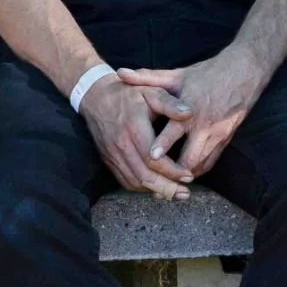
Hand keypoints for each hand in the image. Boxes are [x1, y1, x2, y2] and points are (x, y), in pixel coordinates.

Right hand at [77, 72, 192, 199]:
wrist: (96, 96)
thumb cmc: (129, 93)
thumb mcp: (152, 92)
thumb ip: (170, 104)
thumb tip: (190, 114)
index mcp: (134, 129)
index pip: (153, 160)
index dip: (172, 171)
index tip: (189, 176)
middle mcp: (121, 146)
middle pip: (144, 176)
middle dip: (166, 188)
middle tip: (185, 194)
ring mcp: (112, 154)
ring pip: (134, 181)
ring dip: (154, 191)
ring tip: (175, 194)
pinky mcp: (108, 159)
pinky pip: (124, 179)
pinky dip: (141, 187)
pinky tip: (156, 188)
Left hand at [119, 45, 271, 178]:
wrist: (245, 72)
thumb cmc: (207, 74)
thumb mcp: (177, 75)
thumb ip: (147, 77)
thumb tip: (120, 72)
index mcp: (190, 110)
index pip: (174, 132)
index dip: (162, 145)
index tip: (150, 157)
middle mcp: (205, 125)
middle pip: (189, 159)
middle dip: (172, 173)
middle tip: (154, 185)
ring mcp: (218, 134)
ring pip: (200, 165)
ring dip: (183, 176)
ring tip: (165, 187)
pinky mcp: (226, 140)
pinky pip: (210, 162)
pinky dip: (196, 171)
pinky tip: (183, 176)